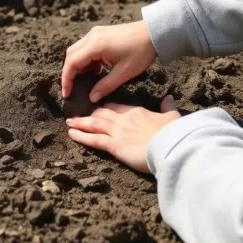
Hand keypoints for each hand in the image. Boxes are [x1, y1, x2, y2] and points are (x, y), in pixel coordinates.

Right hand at [61, 21, 157, 101]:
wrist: (154, 33)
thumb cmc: (141, 52)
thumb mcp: (124, 73)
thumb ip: (105, 86)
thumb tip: (91, 98)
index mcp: (95, 45)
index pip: (72, 63)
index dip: (67, 79)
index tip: (67, 94)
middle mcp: (91, 36)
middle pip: (70, 55)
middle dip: (69, 73)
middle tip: (73, 89)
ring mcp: (95, 33)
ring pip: (77, 50)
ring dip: (78, 66)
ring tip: (85, 82)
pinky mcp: (100, 33)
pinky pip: (86, 47)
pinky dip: (86, 60)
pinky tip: (96, 71)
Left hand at [66, 96, 180, 173]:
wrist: (170, 145)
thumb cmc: (173, 132)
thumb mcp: (172, 117)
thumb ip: (168, 106)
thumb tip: (169, 97)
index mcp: (136, 112)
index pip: (116, 107)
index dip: (105, 107)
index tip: (97, 106)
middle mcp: (123, 119)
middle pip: (102, 113)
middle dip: (89, 113)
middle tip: (78, 113)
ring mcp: (117, 131)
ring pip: (94, 123)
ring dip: (81, 122)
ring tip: (69, 122)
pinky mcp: (114, 145)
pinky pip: (94, 139)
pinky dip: (81, 136)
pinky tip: (71, 134)